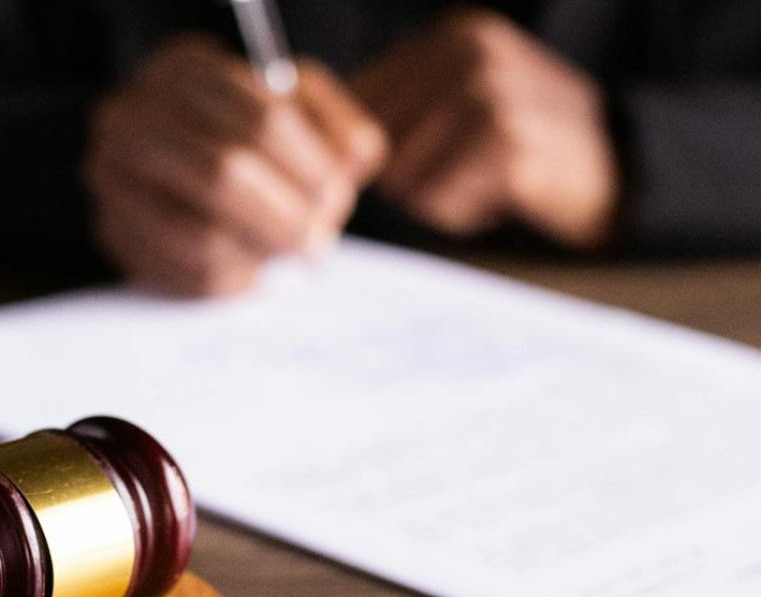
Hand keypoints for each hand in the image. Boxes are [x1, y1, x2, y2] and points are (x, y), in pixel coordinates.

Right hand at [85, 36, 386, 296]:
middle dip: (285, 218)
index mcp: (183, 70)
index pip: (262, 120)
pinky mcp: (112, 230)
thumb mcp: (301, 108)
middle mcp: (132, 116)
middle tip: (317, 244)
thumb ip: (337, 129)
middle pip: (224, 174)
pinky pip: (179, 273)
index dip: (310, 169)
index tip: (336, 199)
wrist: (175, 156)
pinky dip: (229, 281)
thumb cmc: (249, 132)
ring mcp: (111, 176)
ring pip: (199, 234)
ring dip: (258, 254)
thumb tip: (346, 173)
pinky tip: (250, 270)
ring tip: (284, 256)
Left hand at [351, 8, 618, 248]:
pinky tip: (501, 196)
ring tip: (483, 181)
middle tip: (464, 171)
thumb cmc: (528, 145)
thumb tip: (325, 142)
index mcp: (455, 34)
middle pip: (376, 141)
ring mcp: (490, 93)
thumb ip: (403, 104)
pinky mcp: (505, 144)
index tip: (416, 159)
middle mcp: (470, 52)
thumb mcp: (468, 99)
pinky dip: (460, 213)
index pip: (361, 96)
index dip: (373, 145)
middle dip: (407, 173)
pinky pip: (437, 200)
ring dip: (434, 196)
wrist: (622, 170)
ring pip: (402, 174)